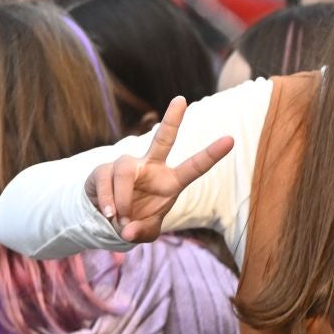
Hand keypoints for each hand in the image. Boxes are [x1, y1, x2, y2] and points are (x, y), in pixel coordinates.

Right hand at [85, 96, 233, 242]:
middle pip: (163, 139)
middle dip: (172, 119)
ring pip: (124, 169)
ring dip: (122, 197)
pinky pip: (105, 180)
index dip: (211, 155)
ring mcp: (127, 165)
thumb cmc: (136, 220)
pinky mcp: (103, 170)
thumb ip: (142, 233)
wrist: (107, 220)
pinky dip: (107, 200)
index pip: (194, 167)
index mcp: (170, 181)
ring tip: (120, 217)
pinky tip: (109, 214)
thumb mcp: (145, 232)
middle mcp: (151, 167)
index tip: (230, 139)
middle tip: (181, 99)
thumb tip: (127, 230)